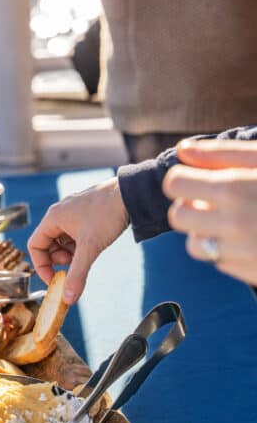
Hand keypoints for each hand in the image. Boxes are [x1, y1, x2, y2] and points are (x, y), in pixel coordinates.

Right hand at [28, 177, 128, 303]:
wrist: (132, 194)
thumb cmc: (107, 215)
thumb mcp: (90, 248)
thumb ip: (77, 274)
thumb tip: (68, 298)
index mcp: (53, 218)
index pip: (35, 246)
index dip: (41, 265)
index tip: (55, 279)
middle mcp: (59, 213)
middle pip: (48, 244)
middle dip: (59, 259)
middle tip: (75, 265)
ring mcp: (72, 212)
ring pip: (62, 240)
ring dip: (70, 253)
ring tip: (86, 254)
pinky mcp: (84, 213)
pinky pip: (74, 234)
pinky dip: (80, 244)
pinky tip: (94, 245)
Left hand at [163, 139, 256, 284]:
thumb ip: (223, 154)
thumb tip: (182, 150)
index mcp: (236, 187)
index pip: (173, 184)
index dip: (182, 178)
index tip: (195, 178)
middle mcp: (234, 222)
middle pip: (177, 216)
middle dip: (189, 206)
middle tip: (213, 200)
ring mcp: (243, 251)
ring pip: (193, 244)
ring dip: (204, 232)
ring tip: (231, 220)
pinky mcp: (253, 273)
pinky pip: (219, 262)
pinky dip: (227, 250)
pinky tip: (251, 238)